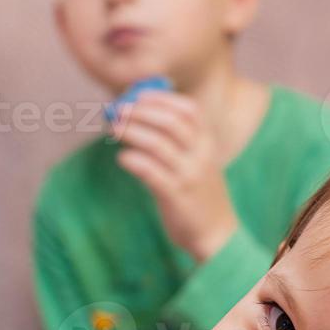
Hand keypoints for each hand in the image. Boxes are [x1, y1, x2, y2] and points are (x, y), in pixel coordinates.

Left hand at [111, 92, 238, 262]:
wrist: (216, 233)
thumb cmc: (198, 194)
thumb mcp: (196, 161)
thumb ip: (177, 141)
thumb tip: (141, 115)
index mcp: (207, 143)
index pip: (188, 109)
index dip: (161, 99)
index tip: (136, 96)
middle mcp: (201, 155)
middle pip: (170, 122)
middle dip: (141, 112)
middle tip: (118, 110)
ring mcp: (189, 175)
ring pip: (158, 144)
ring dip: (132, 132)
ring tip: (113, 129)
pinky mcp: (175, 196)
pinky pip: (151, 172)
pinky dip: (134, 161)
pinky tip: (122, 158)